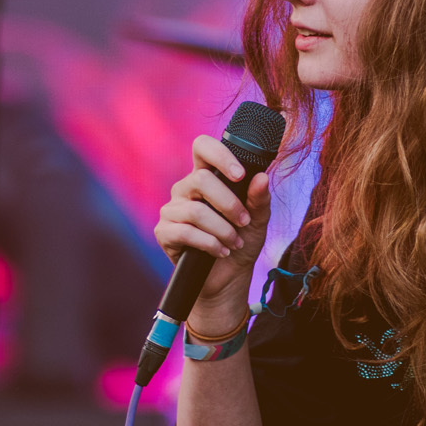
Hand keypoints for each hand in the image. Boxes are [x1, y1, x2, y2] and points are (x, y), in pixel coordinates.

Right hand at [154, 134, 272, 323]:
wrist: (228, 278)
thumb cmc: (241, 242)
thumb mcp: (257, 221)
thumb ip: (259, 199)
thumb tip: (261, 178)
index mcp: (207, 178)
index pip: (202, 147)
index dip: (219, 155)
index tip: (240, 175)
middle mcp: (186, 189)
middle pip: (200, 179)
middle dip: (228, 203)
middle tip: (244, 221)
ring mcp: (172, 210)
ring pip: (195, 210)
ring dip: (222, 229)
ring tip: (234, 243)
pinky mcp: (164, 232)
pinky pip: (184, 232)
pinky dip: (208, 243)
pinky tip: (220, 251)